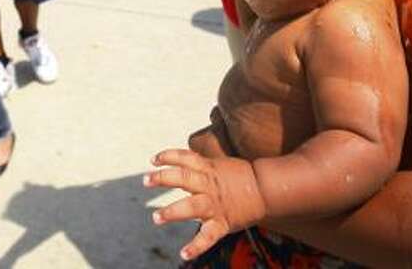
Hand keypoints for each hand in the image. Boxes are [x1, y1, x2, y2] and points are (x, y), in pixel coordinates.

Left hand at [145, 149, 265, 260]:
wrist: (265, 188)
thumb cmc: (241, 176)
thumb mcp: (220, 164)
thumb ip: (202, 166)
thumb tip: (183, 163)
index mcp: (209, 168)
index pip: (185, 158)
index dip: (168, 156)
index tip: (153, 159)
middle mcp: (209, 185)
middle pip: (184, 178)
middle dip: (163, 178)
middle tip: (146, 180)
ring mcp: (215, 204)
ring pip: (191, 206)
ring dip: (172, 212)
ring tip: (156, 218)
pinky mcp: (222, 223)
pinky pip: (208, 236)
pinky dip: (196, 247)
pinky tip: (183, 254)